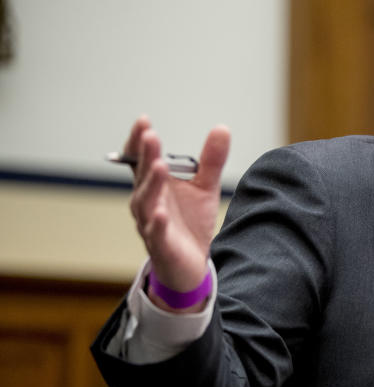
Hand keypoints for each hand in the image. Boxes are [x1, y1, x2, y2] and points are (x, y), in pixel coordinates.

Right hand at [124, 116, 229, 308]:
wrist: (192, 265)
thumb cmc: (190, 223)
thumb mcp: (206, 188)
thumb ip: (211, 160)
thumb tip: (221, 128)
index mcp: (155, 185)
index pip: (141, 160)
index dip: (139, 142)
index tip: (144, 121)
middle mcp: (147, 202)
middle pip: (143, 176)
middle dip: (145, 155)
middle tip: (149, 135)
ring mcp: (150, 224)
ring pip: (145, 202)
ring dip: (151, 184)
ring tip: (157, 165)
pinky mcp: (160, 245)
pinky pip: (155, 233)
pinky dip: (156, 223)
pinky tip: (160, 212)